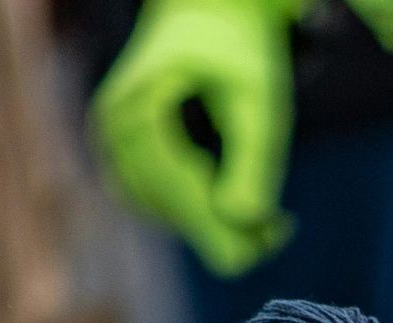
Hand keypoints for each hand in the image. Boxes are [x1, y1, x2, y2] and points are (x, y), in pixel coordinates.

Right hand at [91, 0, 296, 277]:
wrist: (205, 16)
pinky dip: (200, 216)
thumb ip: (254, 163)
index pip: (177, 189)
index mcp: (140, 104)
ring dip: (215, 224)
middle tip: (282, 228)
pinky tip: (237, 199)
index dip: (226, 224)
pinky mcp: (122, 161)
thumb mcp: (259, 104)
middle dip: (226, 226)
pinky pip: (161, 209)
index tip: (277, 232)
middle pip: (171, 209)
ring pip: (166, 216)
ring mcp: (111, 146)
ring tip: (269, 215)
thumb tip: (242, 221)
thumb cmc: (239, 55)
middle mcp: (113, 129)